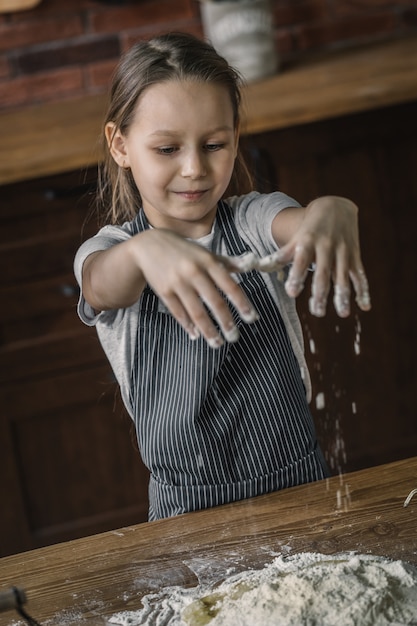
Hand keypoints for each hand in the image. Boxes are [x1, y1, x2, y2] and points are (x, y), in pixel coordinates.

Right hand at [135, 229, 258, 346]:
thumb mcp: (205, 253)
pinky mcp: (164, 291)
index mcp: (208, 261)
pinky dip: (188, 325)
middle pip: (214, 301)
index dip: (242, 303)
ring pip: (196, 311)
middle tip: (234, 337)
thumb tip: (249, 266)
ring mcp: (178, 282)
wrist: (148, 245)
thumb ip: (227, 262)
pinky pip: (178, 312)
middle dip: (226, 322)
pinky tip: (196, 335)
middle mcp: (194, 272)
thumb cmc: (182, 250)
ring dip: (208, 330)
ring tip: (217, 343)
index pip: (230, 286)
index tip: (251, 318)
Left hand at [267, 196, 370, 316]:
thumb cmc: (310, 228)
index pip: (301, 260)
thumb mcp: (296, 238)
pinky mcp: (355, 256)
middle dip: (321, 293)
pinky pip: (360, 275)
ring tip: (343, 314)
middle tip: (317, 312)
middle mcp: (326, 247)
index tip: (292, 292)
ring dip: (344, 295)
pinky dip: (363, 290)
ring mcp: (343, 252)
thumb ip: (282, 254)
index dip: (297, 275)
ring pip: (343, 276)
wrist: (336, 206)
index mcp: (308, 241)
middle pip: (323, 272)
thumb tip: (261, 266)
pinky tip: (365, 307)